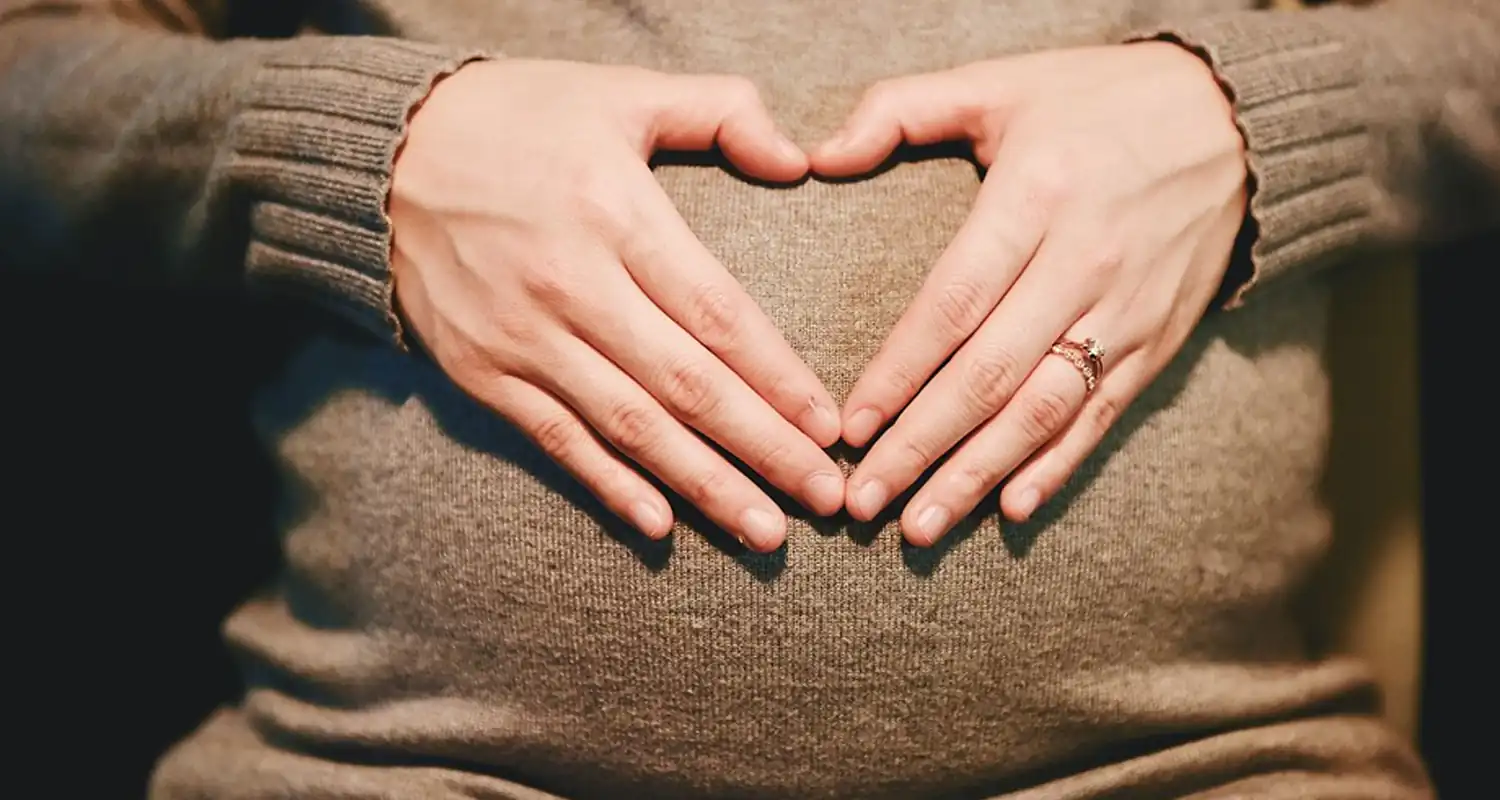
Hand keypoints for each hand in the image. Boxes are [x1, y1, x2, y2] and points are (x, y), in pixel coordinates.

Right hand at [392, 60, 843, 551]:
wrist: (383, 152)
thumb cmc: (519, 118)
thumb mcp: (621, 91)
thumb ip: (720, 111)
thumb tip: (798, 159)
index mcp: (615, 213)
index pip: (717, 313)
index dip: (779, 378)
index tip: (830, 427)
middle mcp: (570, 284)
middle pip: (687, 386)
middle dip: (765, 449)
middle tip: (826, 500)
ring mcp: (521, 337)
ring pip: (630, 427)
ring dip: (704, 485)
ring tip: (767, 532)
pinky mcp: (482, 372)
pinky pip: (556, 441)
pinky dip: (609, 485)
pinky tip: (661, 525)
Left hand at [809, 43, 1247, 544]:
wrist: (1235, 121)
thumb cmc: (1098, 101)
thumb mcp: (1000, 82)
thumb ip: (900, 110)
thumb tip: (817, 156)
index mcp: (1037, 195)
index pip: (954, 302)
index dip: (899, 371)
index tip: (849, 427)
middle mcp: (1085, 261)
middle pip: (991, 374)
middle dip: (921, 445)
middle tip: (863, 502)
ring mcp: (1128, 309)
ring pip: (1044, 409)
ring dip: (978, 475)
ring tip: (920, 526)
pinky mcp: (1160, 340)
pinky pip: (1103, 415)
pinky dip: (1057, 466)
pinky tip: (1011, 509)